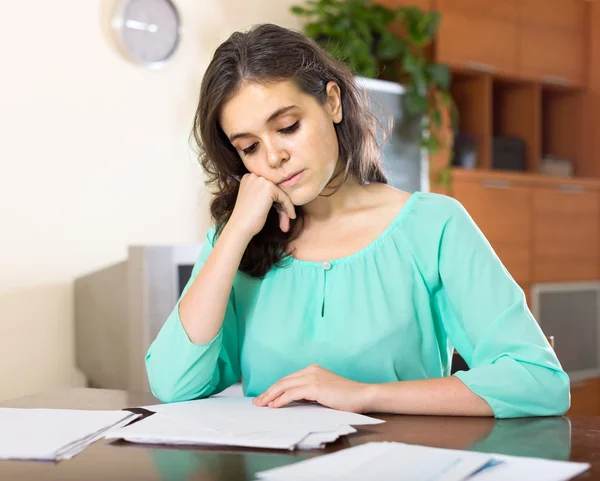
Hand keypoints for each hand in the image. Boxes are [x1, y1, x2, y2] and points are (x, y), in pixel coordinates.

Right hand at [229, 173, 295, 236]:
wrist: (240, 227)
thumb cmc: (247, 218)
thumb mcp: (257, 202)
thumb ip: (267, 195)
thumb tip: (287, 196)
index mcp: (249, 177)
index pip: (269, 186)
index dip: (276, 201)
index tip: (281, 214)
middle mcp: (254, 175)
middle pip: (276, 189)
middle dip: (281, 205)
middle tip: (285, 219)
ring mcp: (261, 180)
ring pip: (281, 193)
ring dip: (285, 208)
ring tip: (286, 223)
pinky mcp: (269, 187)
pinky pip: (285, 197)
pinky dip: (289, 208)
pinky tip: (291, 217)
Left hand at [252, 364, 371, 412]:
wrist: (363, 395)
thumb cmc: (347, 397)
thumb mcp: (324, 392)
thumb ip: (309, 393)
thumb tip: (292, 401)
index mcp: (312, 370)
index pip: (288, 379)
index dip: (275, 388)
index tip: (265, 397)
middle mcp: (310, 370)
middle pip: (283, 381)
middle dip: (268, 392)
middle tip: (257, 401)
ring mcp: (312, 377)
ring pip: (284, 386)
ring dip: (270, 396)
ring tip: (261, 404)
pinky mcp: (315, 387)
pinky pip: (292, 394)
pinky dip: (281, 400)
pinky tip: (274, 406)